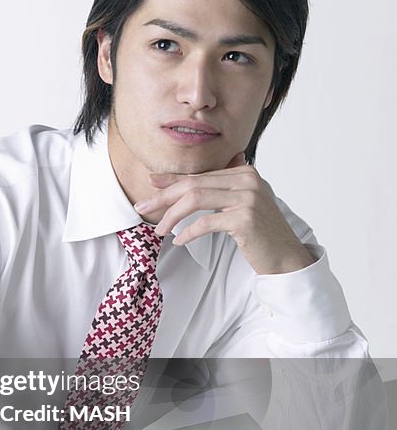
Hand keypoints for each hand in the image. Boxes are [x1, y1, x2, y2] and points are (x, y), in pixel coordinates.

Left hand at [134, 153, 315, 274]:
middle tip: (143, 208)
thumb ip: (218, 189)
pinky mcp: (245, 219)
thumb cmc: (261, 233)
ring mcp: (248, 198)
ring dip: (171, 216)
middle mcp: (248, 180)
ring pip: (195, 199)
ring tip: (159, 230)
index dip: (172, 181)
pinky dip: (188, 232)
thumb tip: (182, 181)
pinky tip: (179, 241)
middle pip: (194, 184)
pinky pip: (205, 223)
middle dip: (164, 196)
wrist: (286, 257)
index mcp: (245, 172)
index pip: (201, 175)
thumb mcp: (240, 205)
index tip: (151, 185)